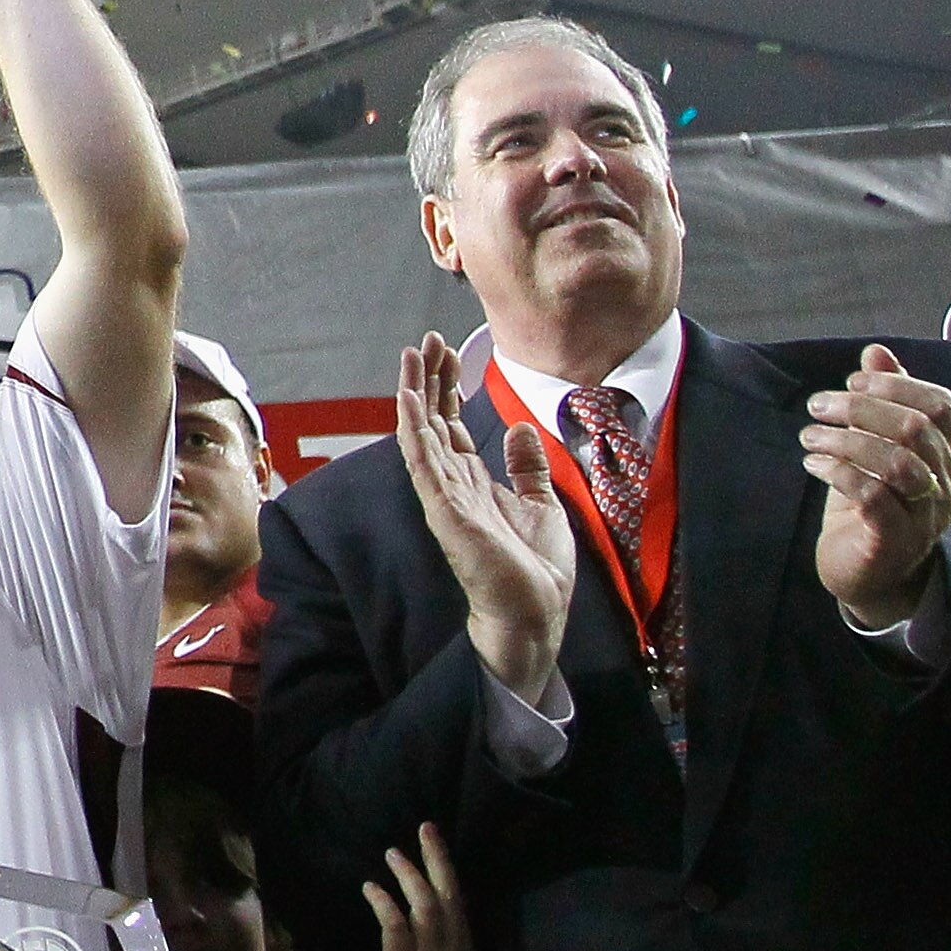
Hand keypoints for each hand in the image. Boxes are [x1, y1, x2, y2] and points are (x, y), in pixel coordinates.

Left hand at [358, 823, 475, 950]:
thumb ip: (437, 942)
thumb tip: (420, 909)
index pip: (460, 900)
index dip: (448, 869)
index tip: (436, 840)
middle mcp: (455, 950)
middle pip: (449, 893)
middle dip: (437, 858)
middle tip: (425, 827)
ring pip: (425, 903)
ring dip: (408, 875)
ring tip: (392, 854)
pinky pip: (395, 922)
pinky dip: (383, 901)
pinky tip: (370, 887)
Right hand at [396, 335, 575, 701]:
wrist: (537, 610)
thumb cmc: (537, 569)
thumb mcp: (542, 504)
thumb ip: (527, 467)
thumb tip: (518, 428)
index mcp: (474, 482)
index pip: (452, 424)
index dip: (448, 387)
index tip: (446, 352)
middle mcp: (453, 484)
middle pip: (433, 420)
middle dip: (429, 379)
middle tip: (427, 340)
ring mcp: (445, 496)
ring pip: (422, 433)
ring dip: (415, 393)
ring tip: (412, 355)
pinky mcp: (445, 510)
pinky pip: (423, 462)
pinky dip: (413, 429)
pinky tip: (408, 399)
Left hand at [803, 345, 950, 626]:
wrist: (866, 572)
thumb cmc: (872, 500)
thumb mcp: (875, 444)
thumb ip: (883, 400)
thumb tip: (875, 352)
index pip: (942, 406)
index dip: (897, 386)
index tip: (852, 383)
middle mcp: (948, 484)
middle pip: (917, 429)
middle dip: (862, 408)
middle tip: (818, 405)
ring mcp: (927, 516)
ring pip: (898, 463)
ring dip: (846, 440)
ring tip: (809, 436)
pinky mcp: (895, 541)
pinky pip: (874, 497)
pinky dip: (839, 472)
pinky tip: (813, 464)